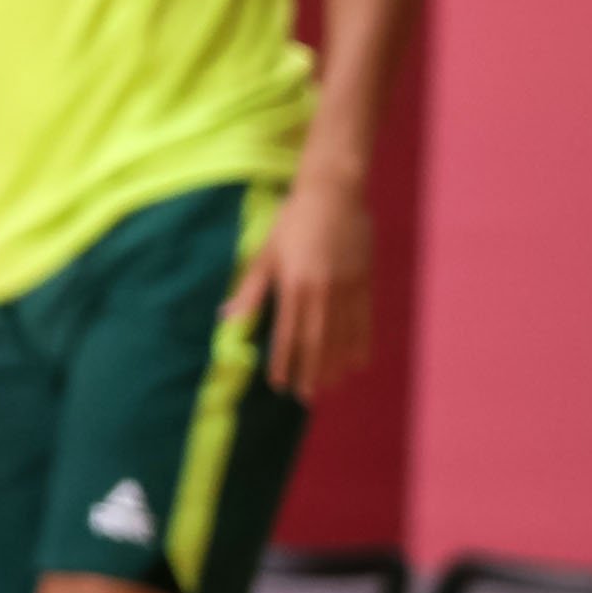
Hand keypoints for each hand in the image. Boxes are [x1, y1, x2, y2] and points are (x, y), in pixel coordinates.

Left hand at [235, 164, 372, 401]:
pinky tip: (356, 363)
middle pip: (316, 340)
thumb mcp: (266, 252)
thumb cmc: (293, 221)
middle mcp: (323, 291)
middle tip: (305, 398)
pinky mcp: (365, 282)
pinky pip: (364, 320)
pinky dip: (359, 344)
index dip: (283, 361)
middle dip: (310, 371)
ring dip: (334, 364)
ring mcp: (348, 288)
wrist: (335, 194)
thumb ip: (251, 289)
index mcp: (295, 284)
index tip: (278, 384)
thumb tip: (226, 317)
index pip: (287, 333)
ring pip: (341, 335)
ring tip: (328, 388)